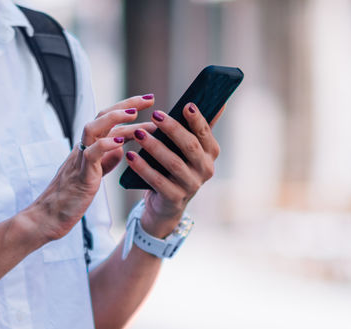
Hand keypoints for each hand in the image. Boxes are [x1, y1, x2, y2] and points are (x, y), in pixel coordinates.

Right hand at [19, 94, 156, 243]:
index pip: (107, 120)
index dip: (127, 108)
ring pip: (93, 128)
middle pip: (102, 116)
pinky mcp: (80, 176)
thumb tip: (120, 150)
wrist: (47, 219)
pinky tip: (121, 143)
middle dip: (127, 105)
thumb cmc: (69, 199)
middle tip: (150, 99)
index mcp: (88, 148)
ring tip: (134, 115)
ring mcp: (79, 161)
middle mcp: (82, 149)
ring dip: (115, 119)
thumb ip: (105, 162)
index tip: (148, 101)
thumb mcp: (92, 176)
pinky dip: (105, 146)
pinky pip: (91, 154)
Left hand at [124, 102, 222, 235]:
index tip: (187, 105)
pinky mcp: (174, 198)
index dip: (197, 120)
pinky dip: (143, 168)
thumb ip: (200, 128)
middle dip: (173, 129)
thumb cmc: (177, 168)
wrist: (166, 205)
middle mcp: (205, 170)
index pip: (205, 133)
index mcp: (210, 153)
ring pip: (173, 163)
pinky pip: (157, 181)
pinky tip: (130, 155)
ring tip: (138, 133)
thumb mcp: (190, 150)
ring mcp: (190, 185)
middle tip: (156, 115)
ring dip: (155, 147)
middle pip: (190, 146)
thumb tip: (220, 101)